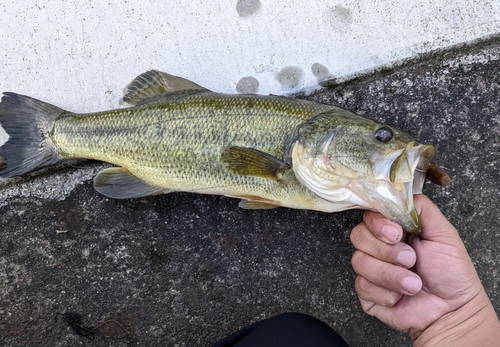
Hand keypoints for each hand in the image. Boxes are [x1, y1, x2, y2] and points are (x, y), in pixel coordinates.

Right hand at [350, 195, 499, 344]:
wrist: (452, 310)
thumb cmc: (451, 273)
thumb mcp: (443, 232)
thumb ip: (420, 208)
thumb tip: (399, 195)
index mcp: (394, 230)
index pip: (369, 215)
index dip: (378, 224)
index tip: (396, 234)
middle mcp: (379, 247)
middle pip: (358, 235)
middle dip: (386, 251)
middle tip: (411, 260)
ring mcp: (371, 270)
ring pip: (359, 262)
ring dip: (390, 275)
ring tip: (414, 283)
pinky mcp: (367, 292)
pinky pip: (363, 285)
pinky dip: (386, 292)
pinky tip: (401, 296)